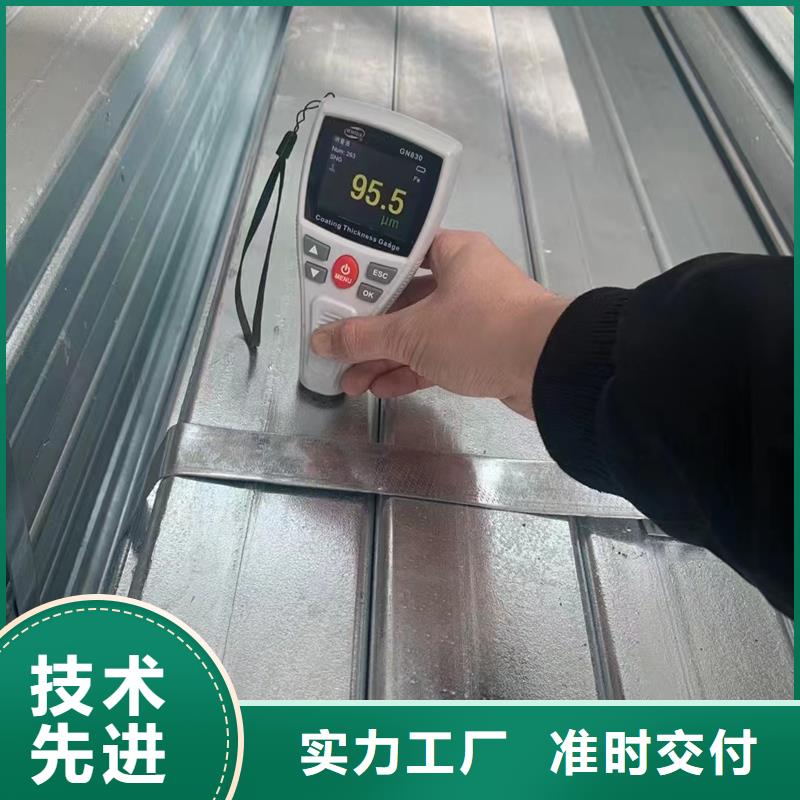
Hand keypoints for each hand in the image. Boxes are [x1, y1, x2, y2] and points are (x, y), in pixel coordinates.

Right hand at [310, 229, 571, 417]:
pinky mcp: (482, 351)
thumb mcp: (413, 332)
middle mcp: (464, 279)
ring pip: (418, 334)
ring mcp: (474, 317)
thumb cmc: (479, 330)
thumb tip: (321, 341)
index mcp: (452, 253)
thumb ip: (363, 337)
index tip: (334, 299)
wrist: (550, 370)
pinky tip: (380, 389)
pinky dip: (408, 371)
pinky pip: (435, 357)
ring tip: (349, 381)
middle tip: (336, 350)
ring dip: (384, 358)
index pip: (396, 256)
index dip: (361, 278)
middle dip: (368, 331)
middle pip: (403, 301)